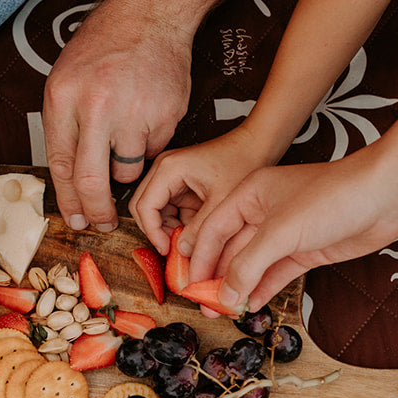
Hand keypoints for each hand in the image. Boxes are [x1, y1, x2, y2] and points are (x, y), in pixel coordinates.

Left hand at [43, 0, 193, 231]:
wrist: (150, 14)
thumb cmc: (105, 46)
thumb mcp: (65, 78)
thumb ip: (64, 125)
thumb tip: (69, 180)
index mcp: (63, 97)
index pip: (61, 165)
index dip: (68, 200)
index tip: (75, 219)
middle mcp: (96, 106)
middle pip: (93, 180)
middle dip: (97, 211)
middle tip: (102, 223)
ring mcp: (134, 112)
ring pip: (128, 169)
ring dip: (127, 167)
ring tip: (126, 137)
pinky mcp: (165, 115)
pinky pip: (155, 149)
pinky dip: (150, 143)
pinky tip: (146, 115)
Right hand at [130, 127, 269, 255]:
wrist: (255, 147)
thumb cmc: (241, 162)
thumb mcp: (221, 201)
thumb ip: (199, 229)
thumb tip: (182, 251)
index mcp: (169, 168)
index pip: (144, 206)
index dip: (152, 232)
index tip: (167, 250)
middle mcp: (163, 169)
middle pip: (143, 208)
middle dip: (157, 231)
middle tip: (174, 248)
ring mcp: (169, 176)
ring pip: (154, 211)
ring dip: (168, 227)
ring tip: (190, 237)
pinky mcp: (177, 183)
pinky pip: (168, 209)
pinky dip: (178, 222)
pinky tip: (195, 227)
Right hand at [188, 153, 397, 310]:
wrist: (384, 197)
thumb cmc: (332, 197)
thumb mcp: (280, 230)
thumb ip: (249, 264)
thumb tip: (226, 294)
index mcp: (249, 194)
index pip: (212, 229)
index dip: (198, 258)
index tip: (188, 285)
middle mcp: (263, 212)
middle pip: (229, 248)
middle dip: (215, 276)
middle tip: (202, 305)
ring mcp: (285, 233)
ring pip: (252, 264)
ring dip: (237, 287)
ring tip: (221, 312)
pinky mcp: (305, 250)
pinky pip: (275, 273)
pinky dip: (262, 289)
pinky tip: (249, 305)